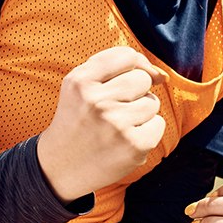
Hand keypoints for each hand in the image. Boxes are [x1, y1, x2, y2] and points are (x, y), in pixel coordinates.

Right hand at [36, 48, 165, 202]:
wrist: (60, 166)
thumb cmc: (78, 119)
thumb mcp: (80, 85)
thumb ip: (115, 67)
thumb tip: (162, 76)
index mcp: (80, 81)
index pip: (126, 56)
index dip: (135, 65)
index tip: (127, 79)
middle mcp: (96, 101)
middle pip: (142, 79)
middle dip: (135, 92)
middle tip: (114, 110)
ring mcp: (116, 124)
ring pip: (152, 102)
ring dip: (141, 113)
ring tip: (118, 126)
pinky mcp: (133, 145)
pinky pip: (158, 124)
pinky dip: (147, 132)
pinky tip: (126, 140)